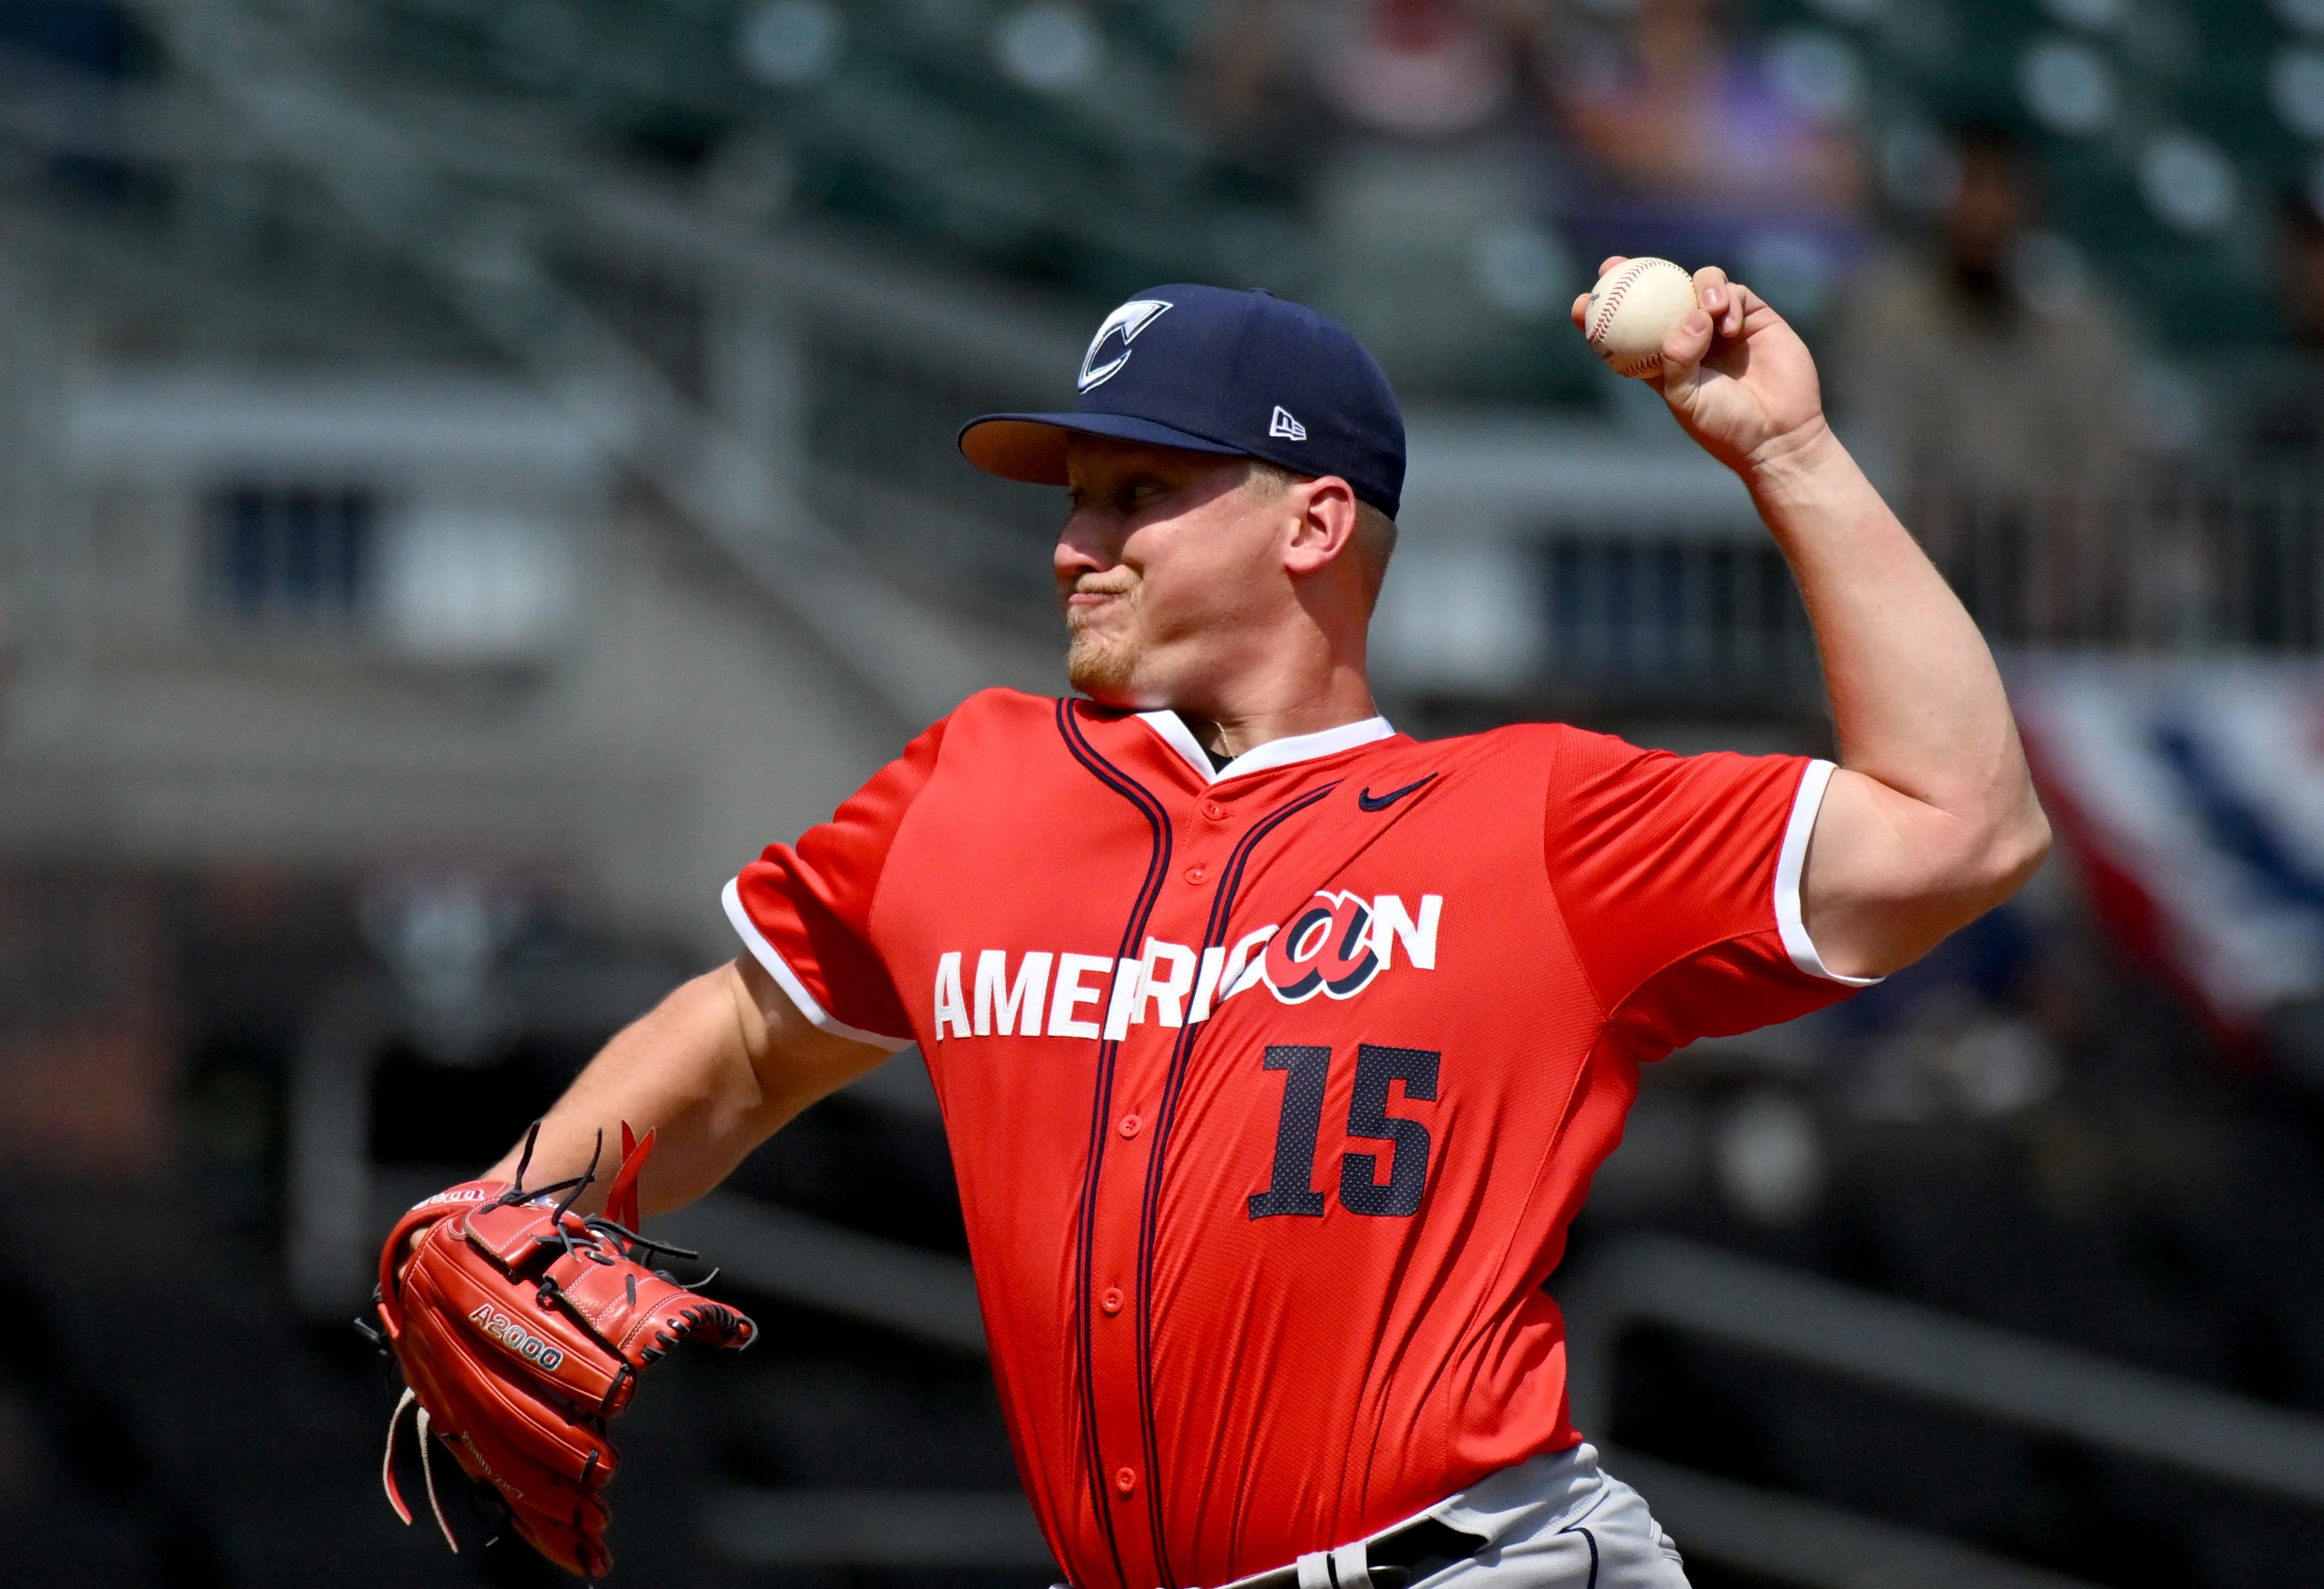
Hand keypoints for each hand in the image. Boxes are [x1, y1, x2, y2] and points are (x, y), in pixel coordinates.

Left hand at [1571, 260, 1830, 480]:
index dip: (1601, 315)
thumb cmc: (1725, 425)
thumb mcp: (1686, 398)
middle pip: (1656, 295)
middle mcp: (1688, 337)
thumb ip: (1677, 359)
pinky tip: (1728, 323)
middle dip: (1630, 275)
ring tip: (1707, 312)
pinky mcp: (1751, 316)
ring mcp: (1719, 324)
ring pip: (1696, 284)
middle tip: (1612, 265)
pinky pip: (1732, 292)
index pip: (1626, 331)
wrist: (1777, 433)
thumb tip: (1686, 319)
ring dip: (1696, 289)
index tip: (1581, 304)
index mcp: (1661, 361)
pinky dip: (1726, 299)